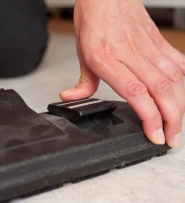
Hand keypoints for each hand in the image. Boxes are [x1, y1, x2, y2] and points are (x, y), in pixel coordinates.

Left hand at [60, 0, 184, 146]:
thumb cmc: (94, 21)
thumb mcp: (82, 55)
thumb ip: (82, 83)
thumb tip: (72, 98)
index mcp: (109, 60)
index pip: (136, 93)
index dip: (149, 117)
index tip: (154, 134)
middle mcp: (132, 54)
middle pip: (161, 91)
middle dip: (171, 119)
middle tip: (170, 138)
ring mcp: (149, 47)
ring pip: (174, 79)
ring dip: (180, 106)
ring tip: (177, 124)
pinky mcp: (159, 42)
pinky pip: (178, 63)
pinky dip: (183, 83)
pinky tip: (181, 96)